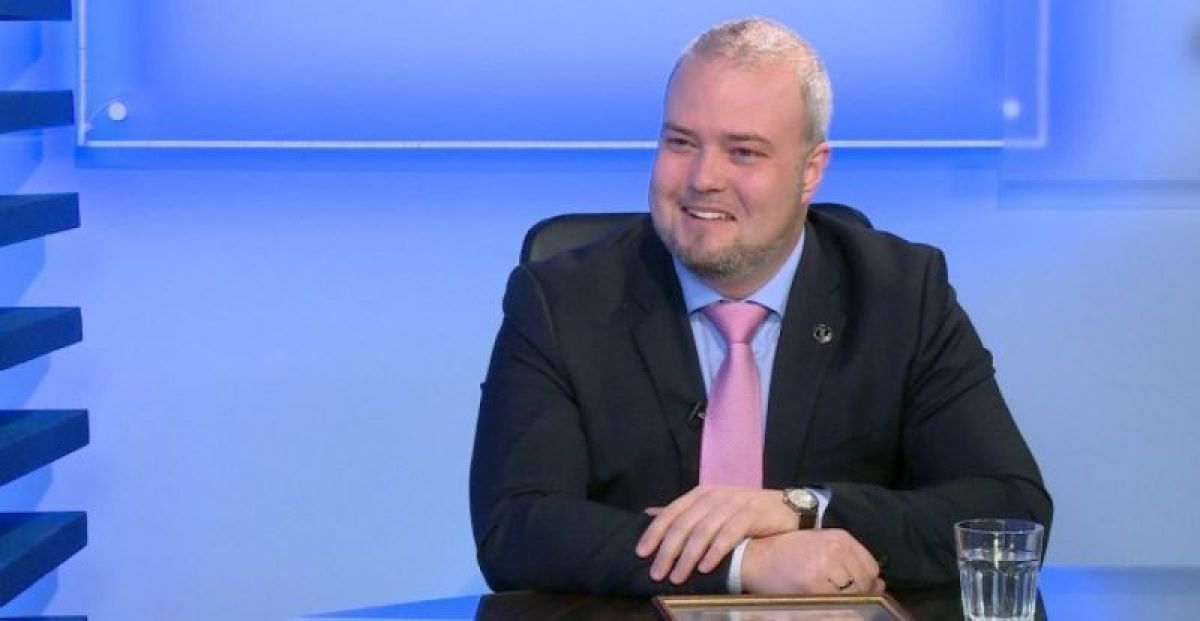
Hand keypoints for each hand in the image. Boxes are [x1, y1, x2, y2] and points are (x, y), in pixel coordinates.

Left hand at [635, 486, 797, 583]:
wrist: (786, 507)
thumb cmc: (743, 511)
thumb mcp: (710, 507)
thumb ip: (682, 512)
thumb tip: (649, 514)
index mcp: (700, 494)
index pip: (671, 513)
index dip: (654, 533)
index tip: (640, 553)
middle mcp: (714, 495)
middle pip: (684, 524)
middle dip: (667, 551)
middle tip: (657, 573)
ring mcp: (733, 503)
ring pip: (703, 531)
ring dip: (688, 557)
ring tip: (678, 577)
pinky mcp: (752, 513)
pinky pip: (729, 534)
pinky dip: (715, 552)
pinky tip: (705, 568)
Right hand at [741, 529, 884, 594]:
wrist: (754, 557)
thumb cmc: (786, 554)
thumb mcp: (820, 548)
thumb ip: (850, 564)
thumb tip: (881, 585)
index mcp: (840, 537)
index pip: (871, 567)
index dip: (865, 583)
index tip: (851, 589)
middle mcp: (836, 549)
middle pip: (864, 582)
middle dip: (855, 594)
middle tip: (832, 595)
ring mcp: (826, 566)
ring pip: (853, 595)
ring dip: (843, 601)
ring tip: (821, 595)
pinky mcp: (814, 585)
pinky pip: (837, 604)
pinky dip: (833, 607)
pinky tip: (816, 600)